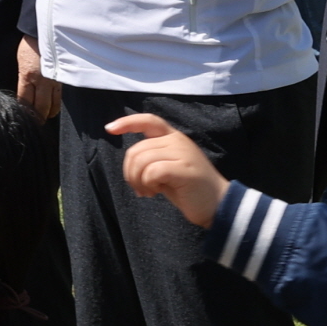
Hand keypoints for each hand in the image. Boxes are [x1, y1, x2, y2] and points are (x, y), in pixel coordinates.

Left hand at [14, 34, 58, 118]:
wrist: (48, 29)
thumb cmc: (31, 43)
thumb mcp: (20, 60)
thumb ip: (23, 77)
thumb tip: (23, 92)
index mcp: (28, 76)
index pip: (25, 101)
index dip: (24, 112)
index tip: (22, 118)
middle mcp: (42, 81)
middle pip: (40, 108)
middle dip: (37, 118)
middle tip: (34, 124)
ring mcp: (55, 81)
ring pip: (53, 106)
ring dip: (48, 114)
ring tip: (44, 117)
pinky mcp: (63, 79)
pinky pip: (60, 97)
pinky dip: (56, 104)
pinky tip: (53, 107)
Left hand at [108, 112, 227, 226]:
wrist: (217, 205)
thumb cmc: (188, 189)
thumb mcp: (167, 168)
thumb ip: (152, 157)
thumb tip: (130, 161)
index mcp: (173, 137)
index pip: (148, 120)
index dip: (127, 122)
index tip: (109, 129)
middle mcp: (177, 140)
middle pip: (137, 149)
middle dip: (130, 172)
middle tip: (139, 188)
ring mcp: (182, 153)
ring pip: (142, 160)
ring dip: (138, 180)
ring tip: (148, 192)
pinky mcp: (184, 169)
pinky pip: (152, 172)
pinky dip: (148, 184)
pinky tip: (155, 193)